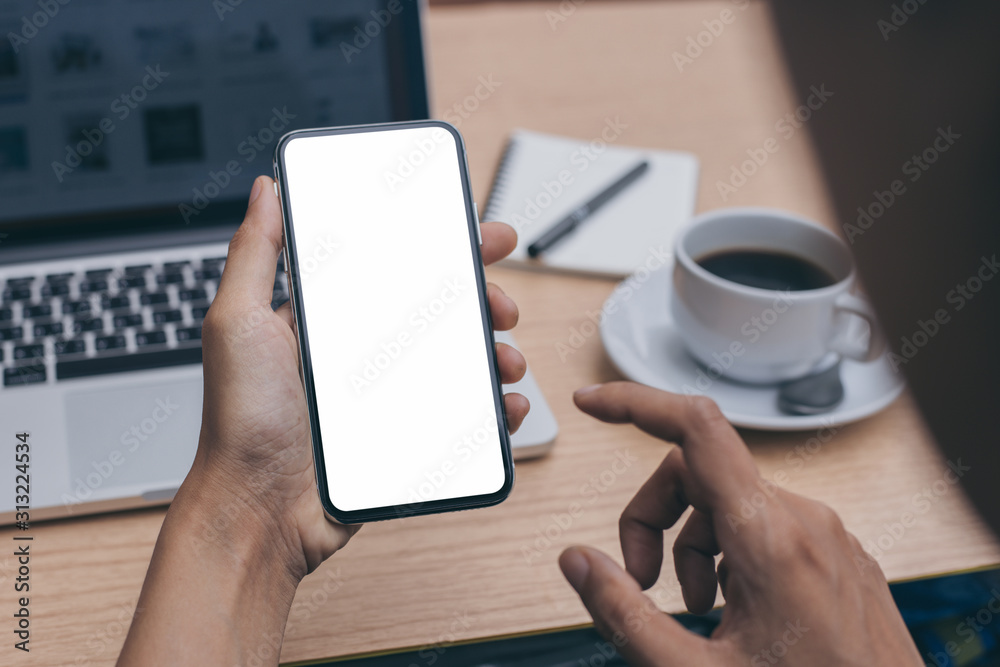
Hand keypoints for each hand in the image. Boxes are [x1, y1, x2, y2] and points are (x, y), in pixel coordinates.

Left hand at [192, 175, 529, 578]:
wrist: (257, 513)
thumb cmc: (238, 422)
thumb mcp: (236, 322)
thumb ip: (254, 253)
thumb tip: (266, 190)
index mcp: (329, 318)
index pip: (395, 267)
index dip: (441, 246)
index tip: (478, 235)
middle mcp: (362, 352)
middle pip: (439, 311)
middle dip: (482, 299)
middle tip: (501, 304)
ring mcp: (387, 397)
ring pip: (460, 361)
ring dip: (495, 352)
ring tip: (506, 360)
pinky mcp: (405, 437)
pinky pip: (463, 416)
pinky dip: (495, 408)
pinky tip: (506, 405)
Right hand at [558, 382, 920, 665]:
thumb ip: (626, 616)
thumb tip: (577, 560)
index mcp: (771, 538)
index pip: (695, 428)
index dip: (634, 403)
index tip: (592, 403)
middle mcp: (805, 520)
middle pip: (698, 472)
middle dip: (653, 519)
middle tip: (641, 582)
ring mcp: (828, 535)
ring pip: (731, 502)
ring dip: (691, 545)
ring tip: (695, 611)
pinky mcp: (839, 554)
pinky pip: (767, 525)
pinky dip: (728, 554)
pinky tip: (735, 613)